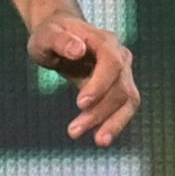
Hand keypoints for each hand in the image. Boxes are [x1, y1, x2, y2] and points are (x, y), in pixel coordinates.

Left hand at [30, 14, 138, 146]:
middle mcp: (120, 55)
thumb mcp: (46, 35)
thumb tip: (79, 50)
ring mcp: (123, 72)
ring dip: (112, 122)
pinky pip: (123, 108)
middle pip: (120, 86)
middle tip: (73, 131)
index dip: (100, 84)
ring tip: (98, 142)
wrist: (60, 36)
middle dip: (99, 111)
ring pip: (128, 100)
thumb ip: (60, 41)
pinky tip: (100, 138)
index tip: (80, 104)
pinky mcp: (119, 87)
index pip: (112, 63)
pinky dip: (114, 123)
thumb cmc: (50, 34)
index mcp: (103, 40)